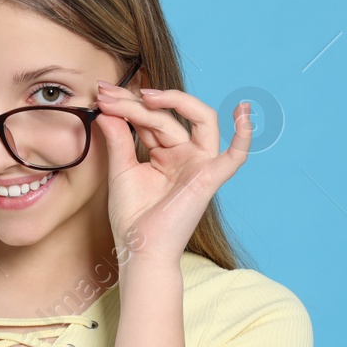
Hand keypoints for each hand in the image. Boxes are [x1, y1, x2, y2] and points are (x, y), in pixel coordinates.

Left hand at [94, 80, 252, 261]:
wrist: (139, 251)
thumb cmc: (132, 218)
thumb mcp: (121, 170)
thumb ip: (118, 137)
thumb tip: (106, 107)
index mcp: (166, 153)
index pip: (153, 118)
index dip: (128, 103)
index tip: (102, 95)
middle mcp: (186, 155)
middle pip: (169, 116)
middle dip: (139, 102)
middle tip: (109, 95)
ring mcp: (200, 164)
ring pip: (195, 120)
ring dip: (172, 102)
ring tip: (144, 97)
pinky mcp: (209, 178)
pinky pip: (235, 156)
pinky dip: (244, 134)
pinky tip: (243, 112)